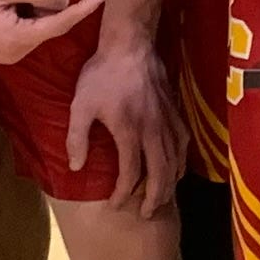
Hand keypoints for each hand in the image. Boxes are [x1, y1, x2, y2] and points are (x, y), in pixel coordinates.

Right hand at [0, 0, 106, 65]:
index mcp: (18, 39)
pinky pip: (26, 29)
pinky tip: (4, 3)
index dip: (83, 8)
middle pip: (49, 24)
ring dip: (33, 8)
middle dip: (45, 3)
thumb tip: (64, 0)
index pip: (60, 23)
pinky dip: (25, 14)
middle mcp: (16, 53)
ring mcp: (8, 54)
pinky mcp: (2, 49)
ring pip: (38, 26)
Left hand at [66, 28, 184, 216]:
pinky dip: (181, 161)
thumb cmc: (102, 74)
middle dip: (155, 198)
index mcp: (130, 132)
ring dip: (170, 183)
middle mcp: (153, 131)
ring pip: (175, 161)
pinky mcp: (175, 112)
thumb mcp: (80, 105)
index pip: (131, 173)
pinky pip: (183, 144)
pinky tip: (177, 168)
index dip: (124, 193)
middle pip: (161, 174)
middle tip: (148, 214)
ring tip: (162, 198)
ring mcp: (167, 121)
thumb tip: (76, 167)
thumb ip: (77, 138)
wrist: (130, 45)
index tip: (115, 205)